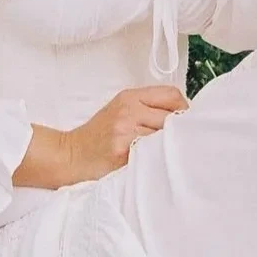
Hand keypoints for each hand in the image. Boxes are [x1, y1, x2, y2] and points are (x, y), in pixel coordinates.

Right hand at [63, 85, 189, 181]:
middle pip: (172, 115)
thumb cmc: (99, 136)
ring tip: (164, 154)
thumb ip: (147, 108)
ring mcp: (126, 129)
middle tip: (177, 142)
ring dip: (169, 146)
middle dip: (179, 130)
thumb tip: (182, 116)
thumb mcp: (120, 111)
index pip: (171, 94)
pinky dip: (157, 158)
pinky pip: (153, 152)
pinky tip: (153, 162)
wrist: (71, 155)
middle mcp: (128, 109)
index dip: (184, 109)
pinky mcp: (123, 150)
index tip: (185, 122)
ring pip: (165, 135)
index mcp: (130, 97)